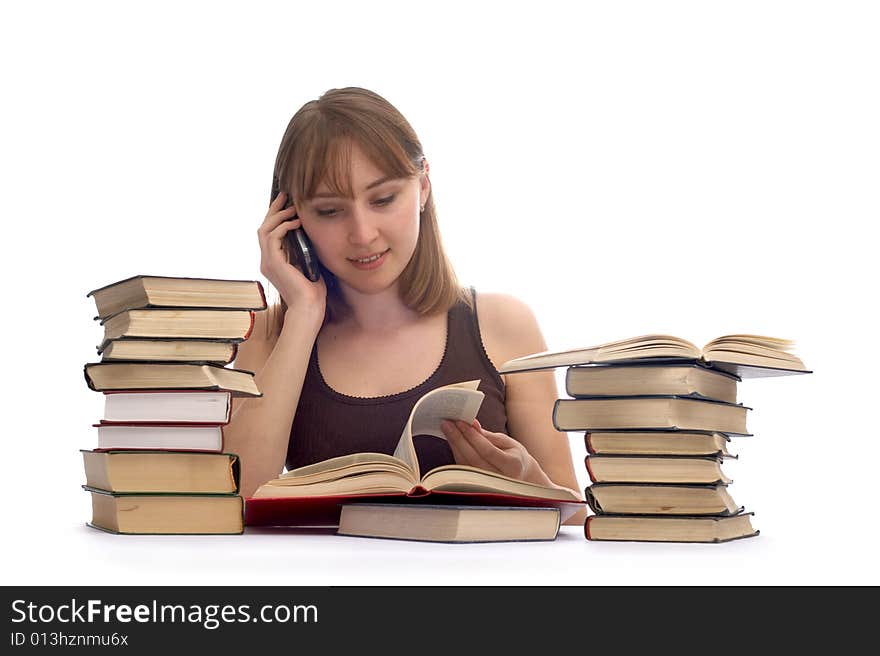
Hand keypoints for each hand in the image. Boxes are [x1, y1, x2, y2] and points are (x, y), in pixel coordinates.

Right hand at [258, 191, 326, 319]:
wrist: (309, 309)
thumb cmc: (312, 293)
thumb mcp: (309, 266)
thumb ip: (306, 252)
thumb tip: (313, 235)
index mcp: (274, 262)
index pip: (269, 234)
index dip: (276, 218)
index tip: (287, 205)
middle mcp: (267, 261)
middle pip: (263, 228)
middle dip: (273, 210)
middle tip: (284, 196)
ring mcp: (268, 262)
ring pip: (265, 230)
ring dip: (278, 216)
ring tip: (292, 207)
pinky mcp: (273, 263)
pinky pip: (273, 237)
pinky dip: (283, 227)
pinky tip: (296, 223)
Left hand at [440, 418, 552, 485]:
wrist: (519, 476)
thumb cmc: (513, 456)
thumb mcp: (507, 443)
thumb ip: (488, 436)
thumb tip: (471, 424)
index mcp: (512, 467)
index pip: (488, 451)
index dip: (473, 437)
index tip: (460, 422)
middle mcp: (499, 480)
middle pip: (473, 459)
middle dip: (458, 439)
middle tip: (447, 424)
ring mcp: (486, 485)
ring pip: (465, 464)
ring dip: (454, 445)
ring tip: (447, 429)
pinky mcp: (475, 485)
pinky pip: (462, 468)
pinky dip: (456, 452)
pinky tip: (451, 440)